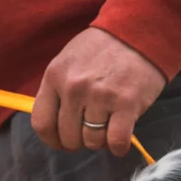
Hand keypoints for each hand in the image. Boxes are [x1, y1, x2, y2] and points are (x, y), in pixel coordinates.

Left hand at [32, 27, 165, 155]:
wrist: (138, 32)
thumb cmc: (103, 51)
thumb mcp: (69, 62)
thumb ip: (58, 90)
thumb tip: (56, 126)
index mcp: (55, 76)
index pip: (42, 124)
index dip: (53, 140)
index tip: (63, 141)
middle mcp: (74, 87)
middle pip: (69, 138)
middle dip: (81, 141)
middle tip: (93, 129)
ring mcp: (99, 96)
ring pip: (93, 142)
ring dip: (102, 141)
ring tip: (109, 124)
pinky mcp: (126, 104)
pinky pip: (116, 142)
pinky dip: (119, 147)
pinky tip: (121, 137)